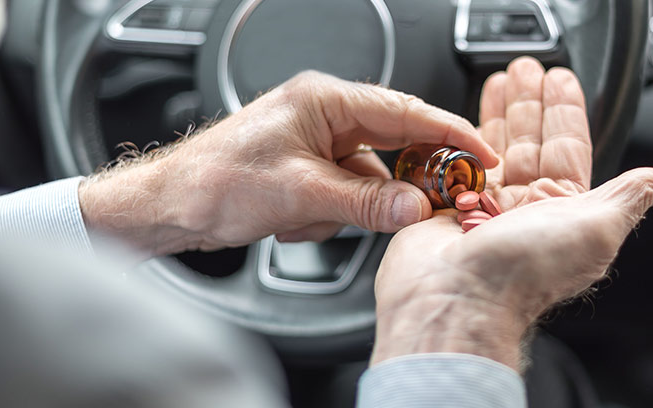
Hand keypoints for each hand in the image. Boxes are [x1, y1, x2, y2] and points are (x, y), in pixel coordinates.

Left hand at [78, 71, 497, 254]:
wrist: (168, 206)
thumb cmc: (215, 182)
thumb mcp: (300, 194)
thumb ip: (365, 202)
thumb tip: (416, 207)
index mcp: (325, 100)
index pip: (406, 112)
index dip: (451, 134)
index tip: (483, 155)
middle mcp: (325, 115)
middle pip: (393, 145)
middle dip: (397, 182)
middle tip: (425, 204)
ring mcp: (317, 143)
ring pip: (371, 178)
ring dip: (351, 206)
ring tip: (309, 215)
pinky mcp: (309, 169)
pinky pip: (347, 193)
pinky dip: (332, 215)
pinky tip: (296, 221)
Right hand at [370, 57, 652, 369]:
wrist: (459, 298)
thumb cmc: (527, 271)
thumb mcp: (599, 225)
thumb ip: (631, 195)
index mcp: (565, 211)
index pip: (569, 148)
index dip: (567, 112)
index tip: (560, 81)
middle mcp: (526, 210)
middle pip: (530, 142)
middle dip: (530, 104)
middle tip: (527, 70)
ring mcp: (485, 210)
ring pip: (493, 150)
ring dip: (497, 113)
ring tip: (498, 82)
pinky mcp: (448, 211)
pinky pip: (456, 168)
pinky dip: (458, 140)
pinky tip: (461, 120)